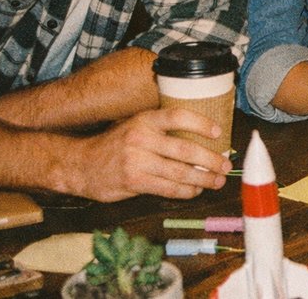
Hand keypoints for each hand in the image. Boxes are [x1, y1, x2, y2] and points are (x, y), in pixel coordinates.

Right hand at [68, 109, 231, 201]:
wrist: (81, 164)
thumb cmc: (116, 145)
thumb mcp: (135, 127)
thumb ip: (161, 131)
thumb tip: (201, 140)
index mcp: (145, 120)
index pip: (178, 116)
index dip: (201, 123)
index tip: (218, 132)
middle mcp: (141, 138)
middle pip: (185, 149)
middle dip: (211, 160)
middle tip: (226, 165)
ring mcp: (136, 160)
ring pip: (180, 172)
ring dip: (203, 179)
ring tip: (217, 181)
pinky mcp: (133, 181)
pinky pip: (168, 188)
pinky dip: (186, 191)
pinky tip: (195, 191)